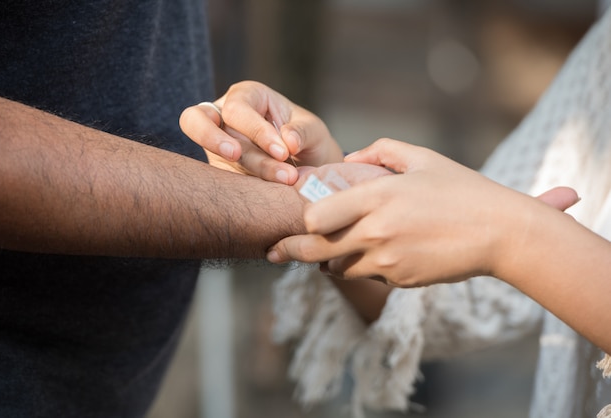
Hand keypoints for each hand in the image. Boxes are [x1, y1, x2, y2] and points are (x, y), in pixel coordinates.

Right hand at [179, 81, 343, 184]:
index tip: (283, 152)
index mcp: (247, 96)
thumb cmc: (306, 138)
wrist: (306, 166)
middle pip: (203, 123)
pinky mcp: (219, 170)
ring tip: (285, 180)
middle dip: (221, 143)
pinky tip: (270, 193)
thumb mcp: (313, 130)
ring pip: (216, 155)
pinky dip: (242, 187)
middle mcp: (225, 117)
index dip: (255, 130)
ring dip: (251, 170)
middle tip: (239, 157)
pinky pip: (219, 179)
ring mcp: (217, 144)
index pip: (236, 108)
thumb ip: (303, 132)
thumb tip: (288, 140)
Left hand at [267, 138, 579, 286]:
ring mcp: (386, 262)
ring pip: (337, 268)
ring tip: (327, 249)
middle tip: (275, 251)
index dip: (301, 219)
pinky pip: (366, 276)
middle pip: (315, 250)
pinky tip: (372, 252)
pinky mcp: (399, 281)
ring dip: (328, 260)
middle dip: (290, 251)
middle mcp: (375, 233)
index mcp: (377, 197)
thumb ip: (380, 151)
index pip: (315, 218)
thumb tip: (350, 157)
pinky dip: (360, 267)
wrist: (501, 233)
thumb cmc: (462, 190)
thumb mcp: (423, 158)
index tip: (298, 215)